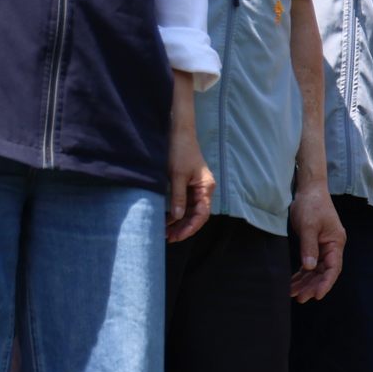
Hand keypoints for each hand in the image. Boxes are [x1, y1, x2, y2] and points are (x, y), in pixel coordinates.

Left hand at [166, 72, 213, 241]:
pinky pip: (185, 204)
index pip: (202, 214)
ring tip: (166, 233)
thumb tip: (178, 217)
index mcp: (206, 187)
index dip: (190, 228)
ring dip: (180, 222)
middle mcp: (204, 190)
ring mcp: (197, 188)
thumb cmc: (180, 150)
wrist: (179, 132)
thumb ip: (178, 197)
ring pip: (191, 211)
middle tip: (169, 238)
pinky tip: (167, 220)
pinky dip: (177, 213)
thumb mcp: (177, 175)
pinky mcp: (188, 185)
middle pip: (197, 215)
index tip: (177, 236)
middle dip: (184, 228)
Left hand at [288, 180, 344, 302]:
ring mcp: (323, 247)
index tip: (316, 295)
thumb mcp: (308, 225)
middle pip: (324, 272)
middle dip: (312, 286)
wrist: (309, 190)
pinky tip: (293, 282)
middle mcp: (332, 247)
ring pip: (316, 270)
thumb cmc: (311, 205)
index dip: (326, 283)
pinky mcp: (314, 245)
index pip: (333, 268)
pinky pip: (309, 264)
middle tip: (300, 298)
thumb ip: (309, 247)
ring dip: (305, 282)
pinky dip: (301, 274)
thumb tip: (309, 267)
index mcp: (335, 243)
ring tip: (292, 294)